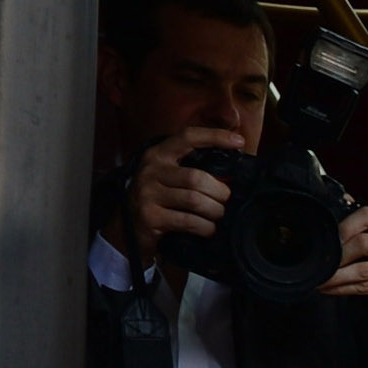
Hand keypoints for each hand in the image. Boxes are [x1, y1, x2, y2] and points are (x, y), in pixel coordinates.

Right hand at [120, 130, 243, 268]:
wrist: (127, 230)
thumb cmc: (159, 200)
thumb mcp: (169, 177)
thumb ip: (193, 168)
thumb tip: (232, 170)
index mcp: (158, 154)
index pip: (188, 137)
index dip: (215, 136)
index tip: (239, 141)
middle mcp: (151, 170)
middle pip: (197, 177)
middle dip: (220, 192)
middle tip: (225, 200)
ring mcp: (148, 194)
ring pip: (195, 200)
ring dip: (214, 211)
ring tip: (217, 216)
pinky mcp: (150, 217)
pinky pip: (188, 221)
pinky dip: (205, 227)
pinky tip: (208, 229)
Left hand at [327, 201, 367, 334]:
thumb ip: (356, 228)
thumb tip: (334, 207)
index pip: (367, 215)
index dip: (345, 226)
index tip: (328, 238)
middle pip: (364, 244)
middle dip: (338, 255)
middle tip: (319, 263)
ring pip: (362, 270)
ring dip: (336, 276)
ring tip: (320, 279)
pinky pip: (365, 287)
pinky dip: (342, 288)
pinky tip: (329, 289)